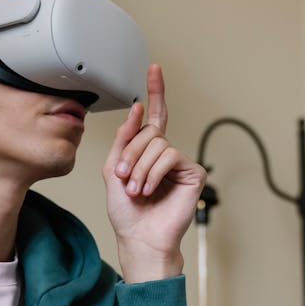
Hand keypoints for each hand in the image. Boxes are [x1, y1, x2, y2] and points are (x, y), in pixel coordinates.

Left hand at [102, 64, 205, 282]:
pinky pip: (170, 156)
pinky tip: (150, 189)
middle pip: (149, 132)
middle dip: (131, 153)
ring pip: (158, 144)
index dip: (155, 92)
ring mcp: (179, 163)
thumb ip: (124, 139)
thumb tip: (137, 109)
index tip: (154, 68)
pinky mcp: (192, 173)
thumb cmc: (126, 213)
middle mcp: (164, 155)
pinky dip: (155, 172)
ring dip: (140, 167)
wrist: (139, 237)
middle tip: (123, 178)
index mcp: (146, 153)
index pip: (154, 117)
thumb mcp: (112, 170)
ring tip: (136, 189)